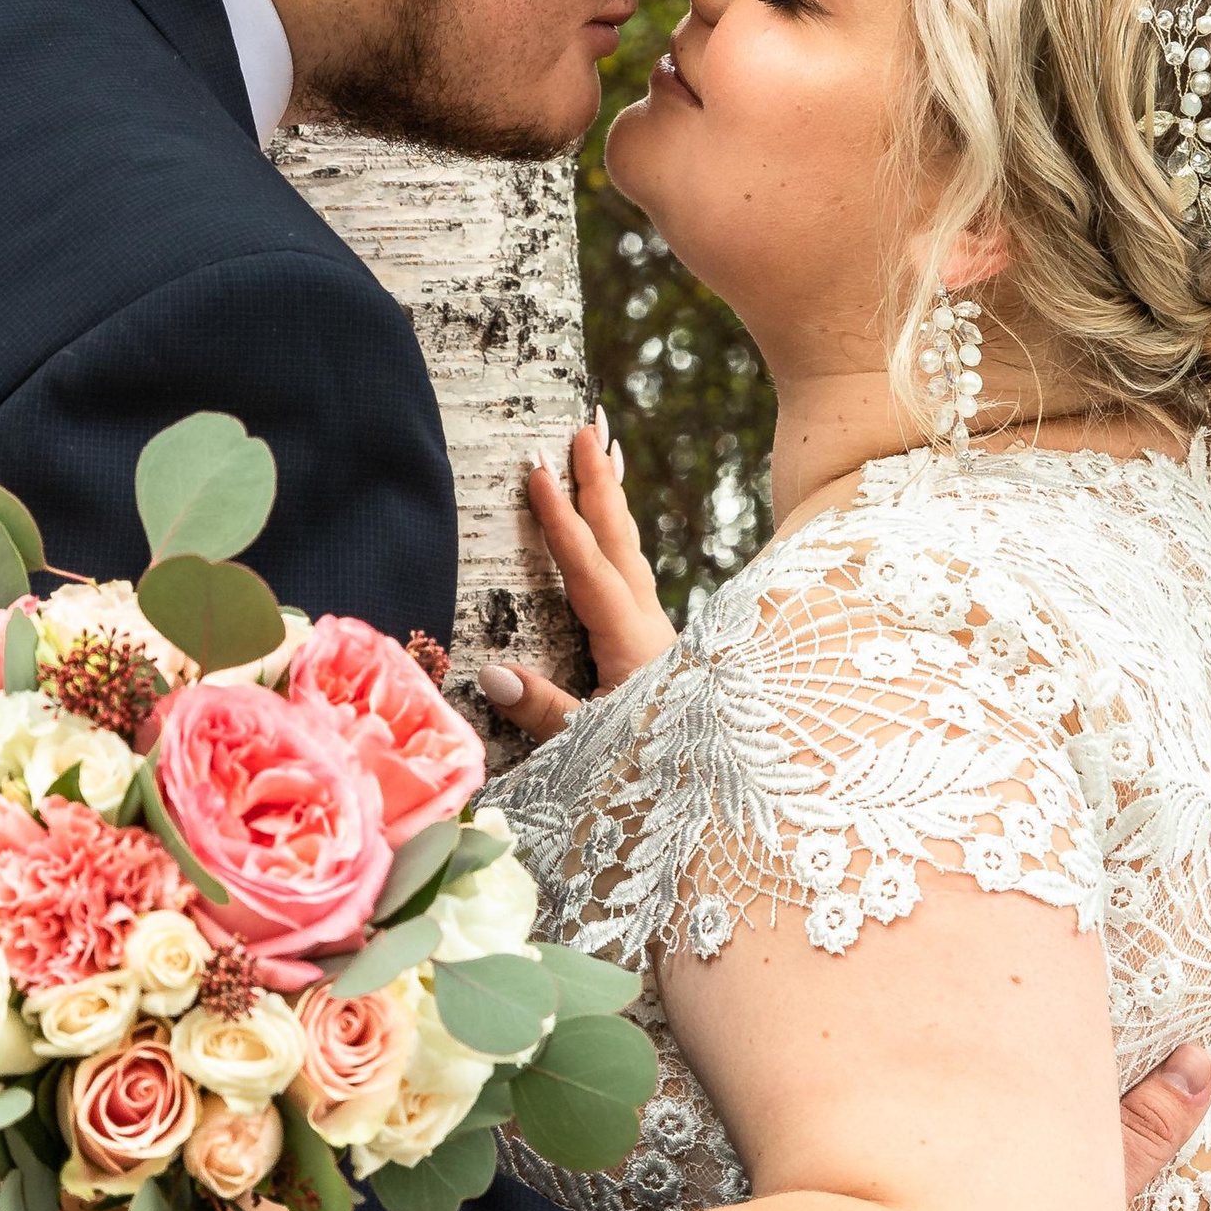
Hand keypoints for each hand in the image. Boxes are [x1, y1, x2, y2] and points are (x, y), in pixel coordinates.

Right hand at [478, 413, 671, 742]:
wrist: (719, 785)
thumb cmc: (651, 773)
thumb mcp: (592, 748)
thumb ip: (545, 712)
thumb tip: (492, 674)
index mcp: (631, 645)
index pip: (588, 569)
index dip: (561, 521)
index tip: (538, 470)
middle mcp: (648, 628)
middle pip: (621, 542)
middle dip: (601, 483)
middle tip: (586, 425)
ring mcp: (655, 634)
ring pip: (631, 553)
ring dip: (614, 503)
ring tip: (605, 454)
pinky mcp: (656, 648)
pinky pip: (634, 576)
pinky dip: (621, 540)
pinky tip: (614, 535)